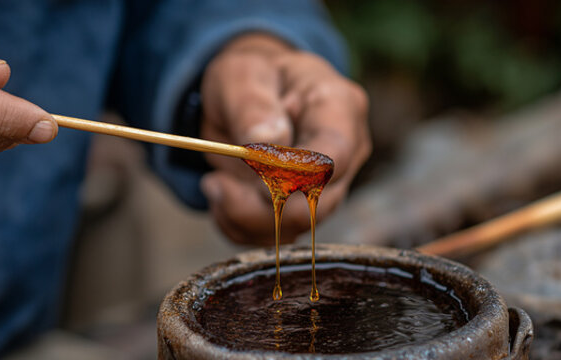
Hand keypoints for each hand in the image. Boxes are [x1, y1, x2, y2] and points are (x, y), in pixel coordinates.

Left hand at [200, 33, 370, 244]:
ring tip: (214, 184)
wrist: (248, 93)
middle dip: (257, 205)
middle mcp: (347, 152)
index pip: (335, 154)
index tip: (250, 168)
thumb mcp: (241, 75)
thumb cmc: (251, 76)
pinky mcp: (305, 209)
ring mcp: (330, 186)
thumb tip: (266, 140)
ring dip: (242, 216)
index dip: (293, 174)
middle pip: (316, 204)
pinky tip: (223, 198)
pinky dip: (239, 226)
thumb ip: (252, 105)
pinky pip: (273, 236)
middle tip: (214, 183)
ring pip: (294, 228)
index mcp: (339, 107)